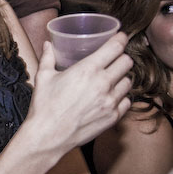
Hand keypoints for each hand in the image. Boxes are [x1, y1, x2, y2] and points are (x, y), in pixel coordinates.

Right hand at [27, 33, 132, 154]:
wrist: (48, 136)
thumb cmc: (44, 106)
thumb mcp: (44, 77)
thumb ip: (48, 57)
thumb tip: (48, 44)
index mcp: (87, 69)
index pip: (116, 47)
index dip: (121, 39)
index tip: (121, 37)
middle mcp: (103, 84)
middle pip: (127, 62)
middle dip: (121, 58)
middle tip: (114, 59)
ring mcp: (110, 102)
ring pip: (129, 82)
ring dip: (122, 78)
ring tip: (112, 79)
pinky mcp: (112, 117)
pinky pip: (126, 102)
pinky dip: (121, 98)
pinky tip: (111, 97)